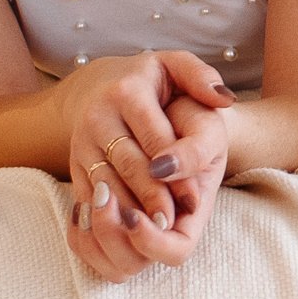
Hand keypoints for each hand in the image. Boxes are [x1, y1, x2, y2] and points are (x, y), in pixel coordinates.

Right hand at [65, 49, 236, 282]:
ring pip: (106, 183)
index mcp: (126, 91)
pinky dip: (108, 214)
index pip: (155, 137)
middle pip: (129, 164)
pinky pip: (89, 194)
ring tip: (156, 231)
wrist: (100, 85)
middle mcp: (97, 116)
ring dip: (130, 210)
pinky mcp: (73, 163)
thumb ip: (201, 77)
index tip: (195, 199)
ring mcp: (80, 142)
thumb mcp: (176, 66)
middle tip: (174, 223)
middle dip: (152, 195)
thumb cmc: (150, 80)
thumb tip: (223, 97)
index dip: (176, 168)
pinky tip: (128, 230)